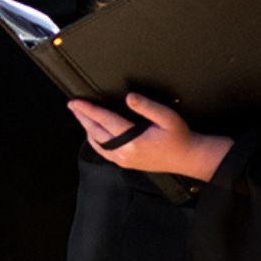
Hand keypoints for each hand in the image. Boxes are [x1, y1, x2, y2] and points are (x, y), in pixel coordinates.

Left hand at [69, 93, 233, 180]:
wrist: (189, 158)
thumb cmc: (179, 137)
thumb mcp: (167, 117)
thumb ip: (147, 107)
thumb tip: (129, 98)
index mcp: (133, 141)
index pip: (104, 121)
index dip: (88, 110)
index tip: (75, 102)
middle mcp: (125, 152)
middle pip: (96, 133)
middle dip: (82, 118)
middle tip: (72, 105)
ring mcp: (124, 160)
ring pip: (97, 144)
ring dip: (87, 129)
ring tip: (80, 115)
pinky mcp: (126, 163)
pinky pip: (104, 152)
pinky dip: (95, 141)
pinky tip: (93, 133)